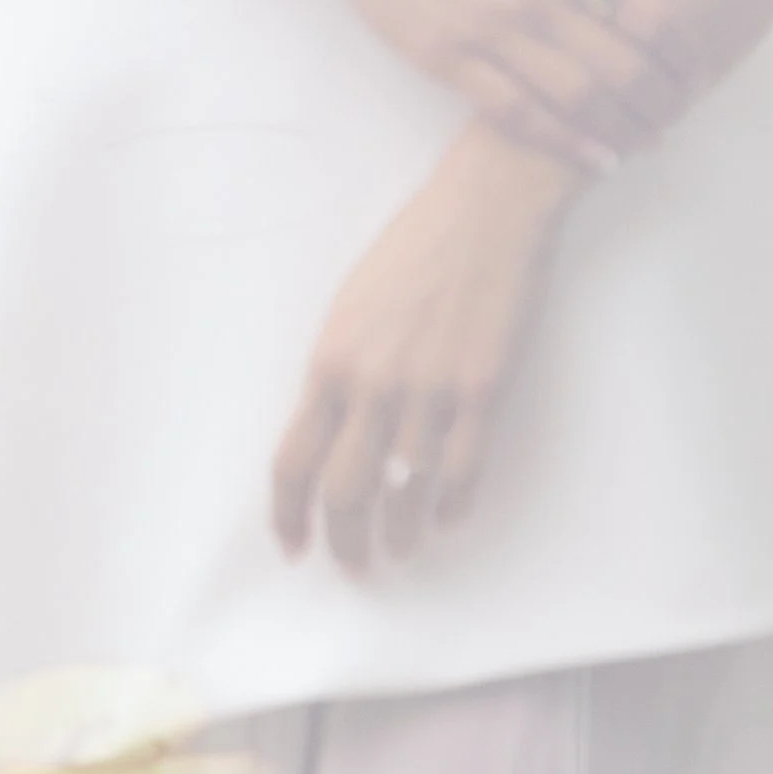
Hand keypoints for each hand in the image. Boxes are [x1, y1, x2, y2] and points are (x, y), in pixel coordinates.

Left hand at [273, 122, 572, 571]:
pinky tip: (445, 516)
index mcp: (331, 361)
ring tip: (399, 546)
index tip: (292, 543)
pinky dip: (451, 506)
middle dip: (343, 541)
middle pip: (344, 493)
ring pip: (406, 494)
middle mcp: (373, 386)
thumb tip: (331, 431)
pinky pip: (462, 473)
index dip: (288, 515)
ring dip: (400, 533)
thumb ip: (340, 372)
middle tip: (350, 563)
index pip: (292, 461)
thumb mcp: (352, 306)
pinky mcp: (482, 392)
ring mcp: (430, 392)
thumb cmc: (414, 248)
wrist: (484, 210)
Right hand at [307, 0, 690, 169]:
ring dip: (622, 128)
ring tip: (647, 141)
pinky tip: (595, 156)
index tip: (696, 68)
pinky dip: (562, 141)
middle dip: (661, 99)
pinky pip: (514, 112)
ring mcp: (486, 32)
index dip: (682, 51)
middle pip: (620, 66)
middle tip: (679, 112)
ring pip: (574, 97)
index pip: (647, 14)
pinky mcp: (447, 60)